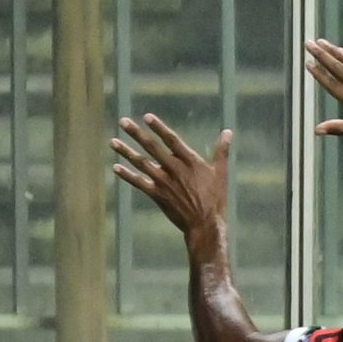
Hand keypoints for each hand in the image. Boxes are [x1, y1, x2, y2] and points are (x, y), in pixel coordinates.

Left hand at [111, 113, 230, 239]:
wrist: (205, 224)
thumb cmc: (215, 199)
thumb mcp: (221, 173)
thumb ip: (222, 151)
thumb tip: (228, 132)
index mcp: (190, 162)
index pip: (172, 140)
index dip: (159, 127)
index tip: (147, 117)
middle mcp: (175, 169)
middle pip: (153, 148)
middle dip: (137, 134)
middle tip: (123, 122)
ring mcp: (164, 182)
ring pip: (141, 163)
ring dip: (126, 152)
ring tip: (113, 141)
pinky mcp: (158, 195)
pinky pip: (139, 182)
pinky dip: (127, 175)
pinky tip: (115, 167)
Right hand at [306, 39, 342, 147]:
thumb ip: (339, 128)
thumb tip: (317, 129)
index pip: (333, 85)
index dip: (319, 73)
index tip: (308, 63)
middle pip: (338, 67)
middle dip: (322, 54)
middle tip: (309, 44)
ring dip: (334, 50)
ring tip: (321, 42)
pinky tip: (342, 50)